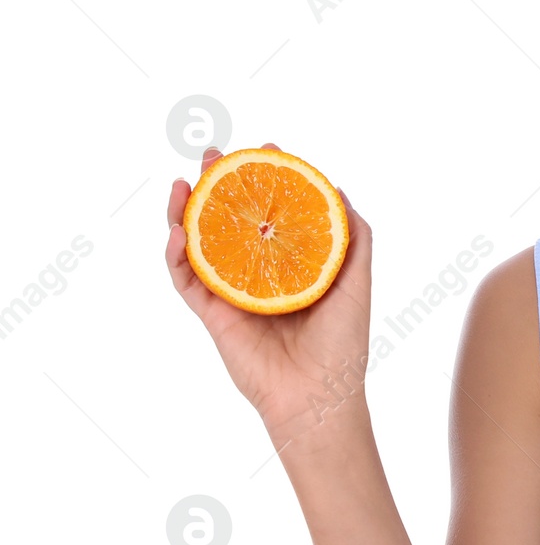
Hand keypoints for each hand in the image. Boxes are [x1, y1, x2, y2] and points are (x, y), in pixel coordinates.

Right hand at [165, 142, 374, 443]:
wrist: (319, 395)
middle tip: (214, 153)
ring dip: (186, 210)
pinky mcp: (213, 315)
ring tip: (184, 182)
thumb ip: (354, 239)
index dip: (267, 180)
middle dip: (220, 183)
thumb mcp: (358, 282)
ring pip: (200, 243)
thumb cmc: (343, 343)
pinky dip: (177, 255)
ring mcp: (233, 292)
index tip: (268, 149)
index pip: (273, 211)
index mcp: (292, 263)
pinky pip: (186, 280)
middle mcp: (259, 273)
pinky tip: (178, 231)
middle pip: (231, 219)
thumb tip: (338, 191)